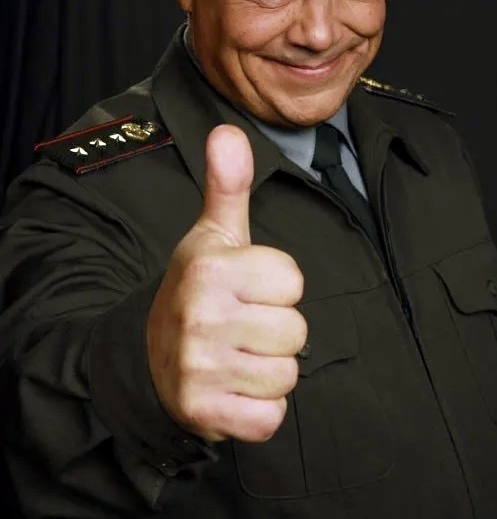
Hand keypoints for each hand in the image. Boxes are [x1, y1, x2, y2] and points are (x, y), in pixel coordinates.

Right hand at [146, 124, 306, 442]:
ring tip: (237, 354)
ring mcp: (200, 367)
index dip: (277, 286)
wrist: (147, 354)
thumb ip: (229, 185)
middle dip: (276, 331)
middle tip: (240, 325)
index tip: (246, 288)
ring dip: (268, 370)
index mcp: (210, 267)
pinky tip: (233, 387)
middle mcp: (201, 315)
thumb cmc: (197, 288)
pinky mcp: (204, 412)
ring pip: (287, 375)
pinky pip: (271, 418)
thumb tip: (228, 130)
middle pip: (296, 331)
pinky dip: (259, 409)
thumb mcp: (212, 234)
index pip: (293, 281)